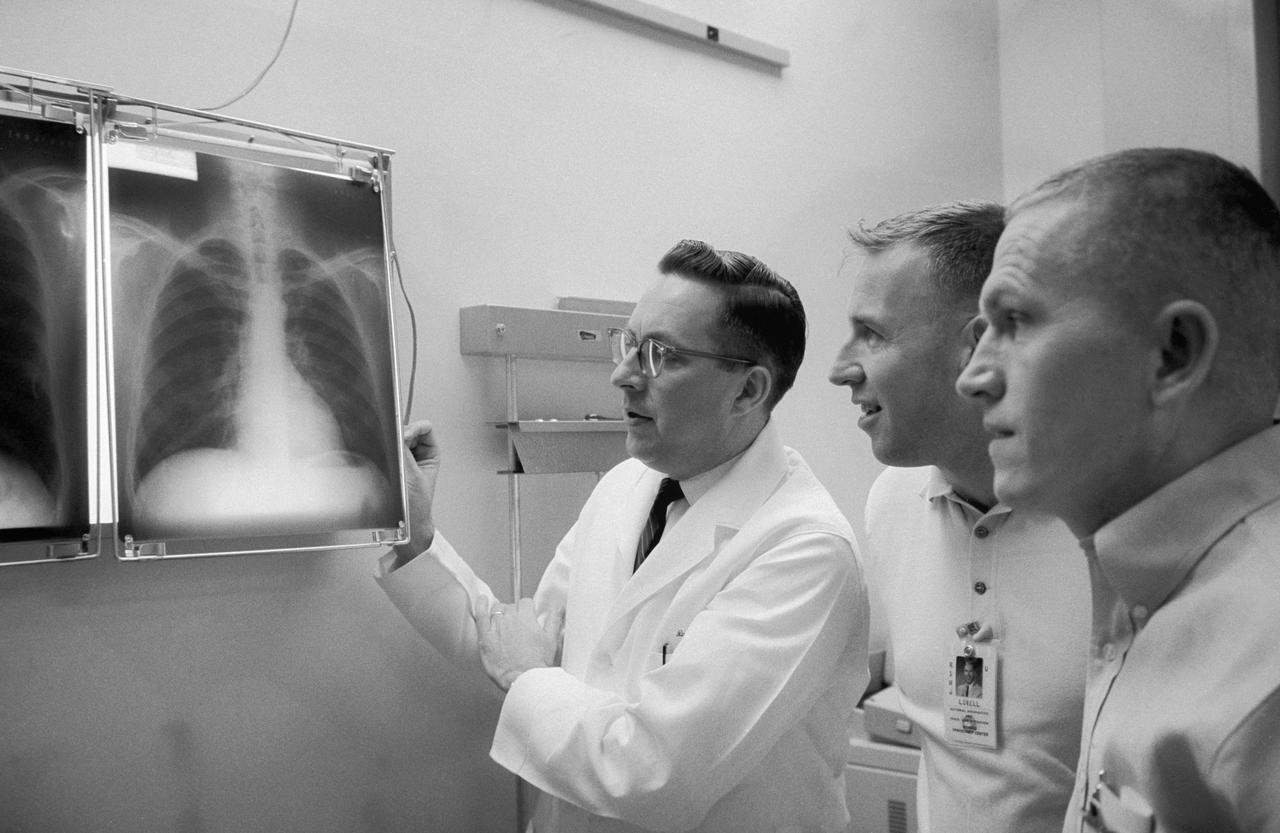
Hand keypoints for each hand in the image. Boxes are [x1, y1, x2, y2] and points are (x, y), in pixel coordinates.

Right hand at [393, 420, 439, 566]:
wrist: (405, 528)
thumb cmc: (416, 508)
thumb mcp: (412, 477)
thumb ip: (404, 454)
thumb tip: (397, 434)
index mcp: (431, 454)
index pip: (425, 428)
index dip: (414, 428)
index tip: (403, 437)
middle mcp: (418, 455)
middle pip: (408, 431)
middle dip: (399, 436)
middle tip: (393, 445)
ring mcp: (404, 461)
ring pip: (395, 441)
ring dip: (390, 445)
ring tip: (388, 455)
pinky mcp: (390, 467)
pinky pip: (386, 452)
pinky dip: (382, 453)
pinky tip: (381, 460)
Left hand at [474, 596, 562, 691]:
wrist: (522, 679)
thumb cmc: (537, 664)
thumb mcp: (551, 640)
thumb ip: (554, 620)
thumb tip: (558, 608)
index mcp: (527, 618)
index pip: (525, 602)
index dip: (527, 609)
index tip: (527, 614)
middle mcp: (511, 619)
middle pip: (511, 606)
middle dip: (514, 612)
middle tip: (517, 625)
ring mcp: (497, 627)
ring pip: (497, 609)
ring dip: (501, 612)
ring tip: (503, 621)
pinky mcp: (485, 637)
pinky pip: (481, 616)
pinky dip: (481, 606)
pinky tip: (483, 601)